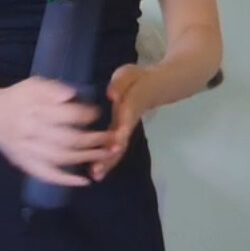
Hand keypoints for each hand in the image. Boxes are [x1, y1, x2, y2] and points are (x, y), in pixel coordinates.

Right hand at [0, 76, 115, 187]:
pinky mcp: (25, 164)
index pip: (66, 115)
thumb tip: (71, 95)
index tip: (98, 114)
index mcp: (34, 110)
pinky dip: (66, 180)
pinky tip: (84, 181)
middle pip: (69, 139)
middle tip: (113, 138)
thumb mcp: (32, 84)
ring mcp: (28, 151)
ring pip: (61, 158)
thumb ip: (52, 88)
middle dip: (94, 140)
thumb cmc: (15, 98)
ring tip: (107, 156)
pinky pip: (47, 175)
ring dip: (87, 158)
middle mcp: (31, 132)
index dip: (86, 116)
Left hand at [91, 64, 153, 181]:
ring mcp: (124, 128)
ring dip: (107, 163)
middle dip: (110, 157)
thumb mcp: (129, 75)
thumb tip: (112, 94)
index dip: (120, 134)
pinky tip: (95, 172)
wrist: (154, 86)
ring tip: (95, 175)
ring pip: (117, 149)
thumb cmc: (138, 79)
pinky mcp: (119, 131)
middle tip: (97, 171)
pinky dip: (106, 160)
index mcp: (129, 108)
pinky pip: (113, 147)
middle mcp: (127, 122)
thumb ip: (120, 84)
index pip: (125, 123)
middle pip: (120, 143)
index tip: (115, 146)